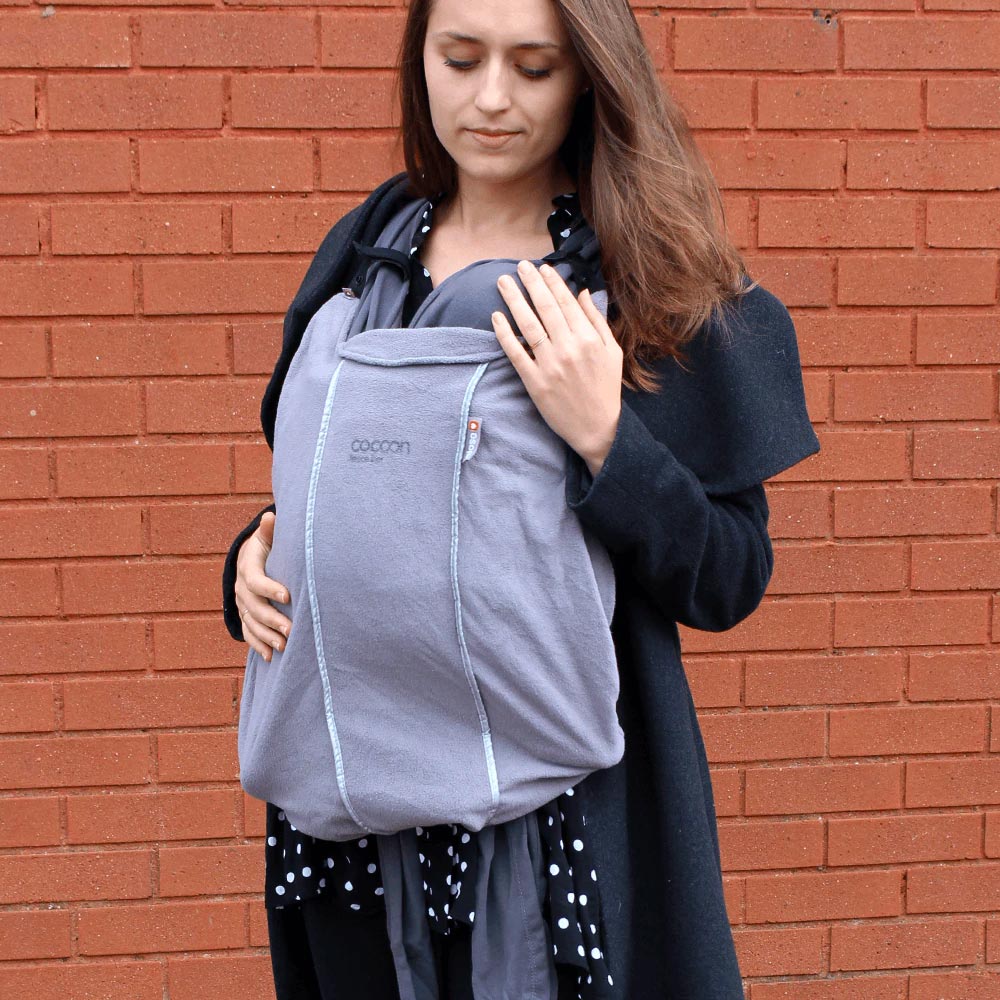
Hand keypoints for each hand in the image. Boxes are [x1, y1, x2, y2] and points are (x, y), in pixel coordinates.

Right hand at [235, 511, 291, 661]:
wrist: (250, 557)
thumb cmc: (267, 545)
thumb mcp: (267, 536)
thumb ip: (270, 531)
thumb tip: (270, 516)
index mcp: (247, 568)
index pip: (256, 581)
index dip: (270, 588)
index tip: (288, 595)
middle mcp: (241, 588)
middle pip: (254, 607)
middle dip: (272, 620)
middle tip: (292, 630)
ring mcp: (241, 604)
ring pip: (251, 624)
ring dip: (267, 637)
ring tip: (285, 646)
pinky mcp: (245, 615)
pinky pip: (248, 633)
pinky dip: (258, 645)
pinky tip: (272, 657)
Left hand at [492, 260, 621, 474]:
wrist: (597, 427)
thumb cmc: (605, 388)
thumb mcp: (613, 351)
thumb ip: (597, 321)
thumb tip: (582, 293)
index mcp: (589, 338)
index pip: (566, 302)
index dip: (552, 282)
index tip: (542, 268)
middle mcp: (569, 348)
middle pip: (545, 308)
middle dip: (531, 283)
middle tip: (519, 266)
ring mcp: (550, 365)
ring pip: (528, 325)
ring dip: (514, 300)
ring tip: (503, 282)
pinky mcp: (535, 382)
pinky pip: (516, 353)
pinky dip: (505, 334)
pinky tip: (496, 317)